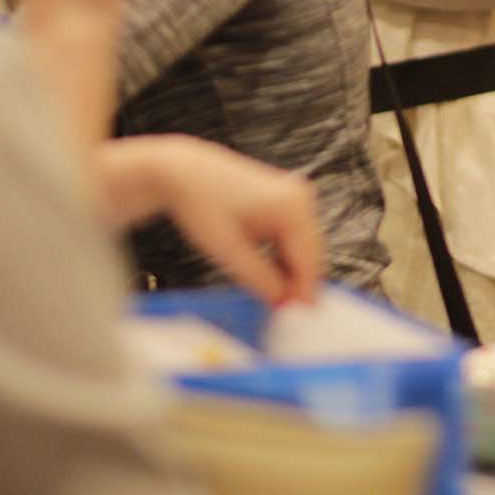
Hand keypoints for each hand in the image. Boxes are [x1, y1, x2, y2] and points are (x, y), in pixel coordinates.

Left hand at [100, 136, 323, 305]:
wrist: (182, 172)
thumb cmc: (200, 205)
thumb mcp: (228, 251)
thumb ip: (260, 281)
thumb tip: (284, 305)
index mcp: (293, 207)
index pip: (310, 262)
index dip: (302, 295)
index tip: (292, 322)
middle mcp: (302, 199)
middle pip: (312, 256)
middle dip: (298, 285)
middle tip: (278, 313)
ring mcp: (296, 197)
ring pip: (304, 250)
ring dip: (290, 273)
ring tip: (269, 295)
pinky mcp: (286, 201)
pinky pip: (294, 239)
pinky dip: (283, 258)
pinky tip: (266, 273)